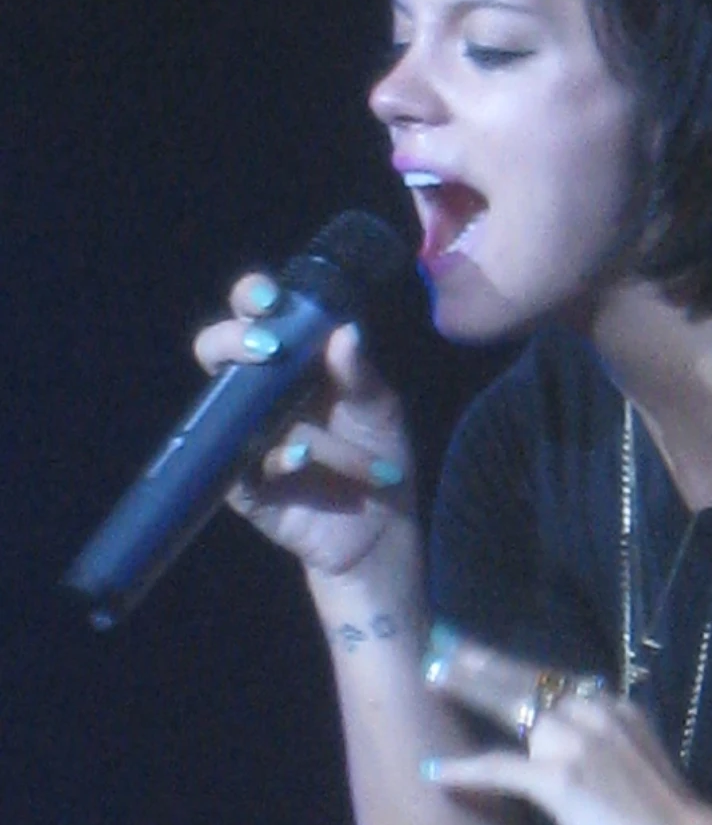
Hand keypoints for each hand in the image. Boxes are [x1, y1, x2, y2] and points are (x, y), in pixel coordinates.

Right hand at [193, 272, 416, 577]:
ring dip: (282, 418)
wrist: (382, 527)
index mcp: (293, 364)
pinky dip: (276, 459)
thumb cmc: (379, 456)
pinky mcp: (242, 485)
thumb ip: (361, 374)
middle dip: (232, 340)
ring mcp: (244, 437)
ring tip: (310, 433)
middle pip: (215, 350)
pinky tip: (301, 459)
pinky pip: (243, 466)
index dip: (252, 298)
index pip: (258, 316)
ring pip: (234, 409)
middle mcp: (260, 394)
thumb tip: (344, 331)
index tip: (268, 297)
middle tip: (266, 346)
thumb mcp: (380, 411)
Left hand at [419, 629, 711, 824]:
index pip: (558, 681)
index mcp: (616, 710)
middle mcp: (594, 713)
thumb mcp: (642, 762)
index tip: (491, 657)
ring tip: (433, 676)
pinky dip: (463, 768)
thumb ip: (611, 749)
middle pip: (527, 680)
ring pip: (510, 705)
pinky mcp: (557, 778)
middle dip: (482, 663)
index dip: (519, 669)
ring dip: (468, 689)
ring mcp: (573, 743)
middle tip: (443, 648)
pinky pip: (498, 767)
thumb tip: (584, 756)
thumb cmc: (672, 820)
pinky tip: (434, 769)